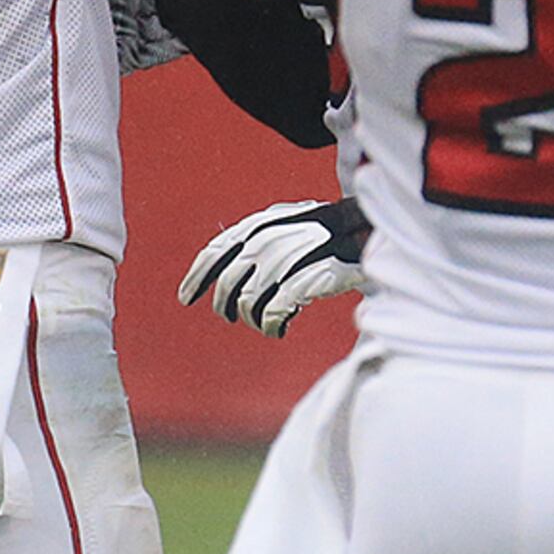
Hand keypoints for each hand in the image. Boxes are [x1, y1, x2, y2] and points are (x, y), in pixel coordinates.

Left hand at [179, 197, 371, 337]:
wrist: (368, 232)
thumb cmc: (325, 234)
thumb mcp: (286, 225)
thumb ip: (255, 239)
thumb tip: (219, 269)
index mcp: (259, 224)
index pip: (216, 252)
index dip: (197, 277)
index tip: (186, 297)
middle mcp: (267, 240)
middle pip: (228, 284)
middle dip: (224, 305)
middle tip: (232, 317)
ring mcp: (286, 260)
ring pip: (248, 303)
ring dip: (253, 319)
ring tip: (265, 324)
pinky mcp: (305, 281)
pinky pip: (273, 314)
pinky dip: (271, 326)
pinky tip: (279, 329)